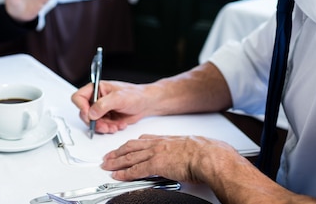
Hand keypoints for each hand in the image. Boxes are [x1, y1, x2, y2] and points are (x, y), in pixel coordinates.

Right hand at [71, 80, 155, 133]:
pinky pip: (102, 127)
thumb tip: (91, 113)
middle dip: (94, 122)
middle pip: (84, 113)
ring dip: (103, 127)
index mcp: (96, 88)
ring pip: (93, 123)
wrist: (146, 103)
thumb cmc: (135, 95)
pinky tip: (119, 125)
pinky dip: (110, 129)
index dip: (81, 107)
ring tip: (114, 127)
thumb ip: (103, 105)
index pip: (79, 97)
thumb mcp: (119, 98)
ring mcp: (101, 109)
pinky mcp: (107, 118)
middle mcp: (96, 99)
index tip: (90, 115)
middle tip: (104, 125)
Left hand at [101, 134, 237, 183]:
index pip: (142, 140)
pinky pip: (135, 169)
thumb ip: (182, 149)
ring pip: (129, 157)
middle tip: (107, 156)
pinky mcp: (156, 165)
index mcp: (165, 139)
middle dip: (117, 152)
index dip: (130, 144)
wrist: (208, 156)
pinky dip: (124, 173)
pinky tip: (117, 175)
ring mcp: (155, 153)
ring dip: (116, 161)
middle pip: (131, 146)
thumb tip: (185, 157)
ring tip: (106, 165)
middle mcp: (158, 144)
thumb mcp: (191, 146)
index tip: (123, 147)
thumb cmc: (205, 153)